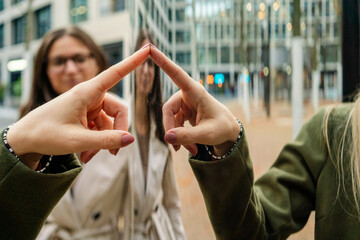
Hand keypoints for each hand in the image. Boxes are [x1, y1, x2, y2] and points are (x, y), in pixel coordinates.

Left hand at [6, 45, 150, 165]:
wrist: (25, 139)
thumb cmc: (45, 134)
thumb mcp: (77, 140)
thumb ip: (106, 141)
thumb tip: (131, 139)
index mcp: (86, 92)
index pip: (115, 74)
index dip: (133, 62)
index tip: (147, 49)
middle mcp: (90, 96)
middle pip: (119, 110)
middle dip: (117, 132)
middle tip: (113, 153)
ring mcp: (89, 107)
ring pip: (110, 123)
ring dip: (104, 142)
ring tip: (88, 156)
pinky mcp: (86, 116)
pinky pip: (101, 128)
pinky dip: (97, 142)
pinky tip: (86, 153)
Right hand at [149, 46, 239, 155]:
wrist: (228, 132)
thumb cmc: (222, 128)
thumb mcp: (207, 134)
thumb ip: (187, 136)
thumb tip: (166, 137)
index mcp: (195, 91)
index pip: (176, 74)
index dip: (162, 61)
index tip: (149, 48)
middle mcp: (187, 95)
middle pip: (168, 110)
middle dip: (171, 129)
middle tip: (177, 148)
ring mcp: (184, 104)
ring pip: (170, 120)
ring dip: (178, 137)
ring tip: (191, 150)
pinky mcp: (183, 113)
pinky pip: (174, 125)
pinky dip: (180, 138)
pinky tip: (189, 148)